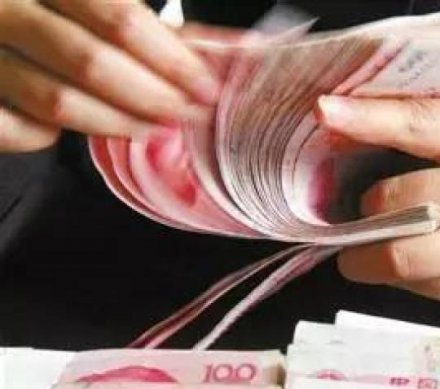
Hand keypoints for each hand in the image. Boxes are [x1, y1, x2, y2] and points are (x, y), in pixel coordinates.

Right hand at [0, 0, 231, 151]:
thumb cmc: (50, 8)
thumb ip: (146, 24)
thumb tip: (228, 49)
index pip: (118, 18)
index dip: (171, 58)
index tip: (206, 86)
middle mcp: (5, 8)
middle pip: (92, 63)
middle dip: (153, 96)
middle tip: (188, 114)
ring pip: (57, 102)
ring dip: (119, 123)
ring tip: (155, 127)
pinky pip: (17, 129)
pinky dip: (51, 136)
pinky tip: (78, 127)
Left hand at [318, 95, 439, 325]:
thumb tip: (356, 152)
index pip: (422, 124)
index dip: (369, 119)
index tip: (325, 114)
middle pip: (397, 199)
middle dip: (366, 210)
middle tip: (364, 213)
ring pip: (401, 255)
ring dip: (365, 258)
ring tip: (359, 256)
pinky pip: (419, 286)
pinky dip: (398, 279)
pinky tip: (410, 269)